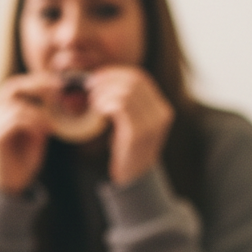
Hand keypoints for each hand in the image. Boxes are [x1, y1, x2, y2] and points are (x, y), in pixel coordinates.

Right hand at [0, 73, 60, 194]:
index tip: (57, 82)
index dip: (35, 81)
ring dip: (38, 112)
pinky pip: (14, 120)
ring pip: (15, 105)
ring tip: (51, 124)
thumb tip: (55, 100)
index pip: (13, 86)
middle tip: (57, 92)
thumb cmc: (22, 165)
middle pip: (11, 88)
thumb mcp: (35, 136)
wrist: (10, 191)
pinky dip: (33, 122)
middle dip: (36, 86)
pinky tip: (44, 131)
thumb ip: (40, 118)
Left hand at [85, 66, 173, 185]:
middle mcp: (161, 113)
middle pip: (134, 81)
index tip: (97, 77)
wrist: (134, 178)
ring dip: (104, 92)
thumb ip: (126, 102)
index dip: (116, 73)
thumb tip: (103, 79)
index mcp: (161, 108)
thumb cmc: (127, 149)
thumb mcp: (130, 122)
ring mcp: (153, 124)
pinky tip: (97, 110)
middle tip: (89, 87)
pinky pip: (122, 107)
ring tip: (92, 101)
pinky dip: (106, 103)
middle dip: (108, 80)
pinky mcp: (139, 134)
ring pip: (127, 92)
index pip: (140, 77)